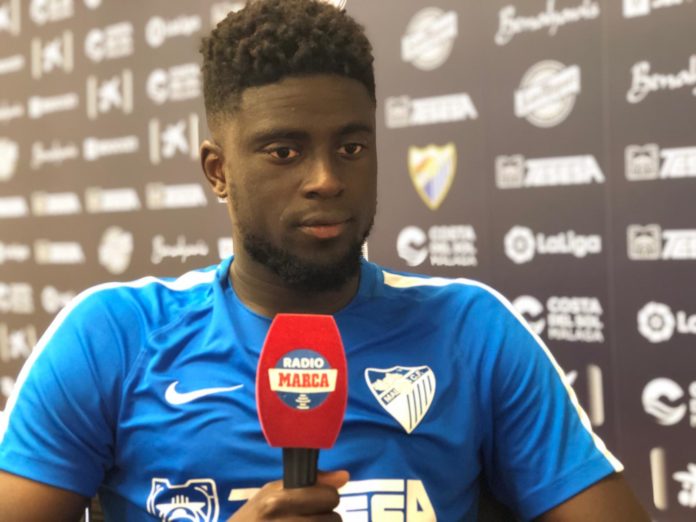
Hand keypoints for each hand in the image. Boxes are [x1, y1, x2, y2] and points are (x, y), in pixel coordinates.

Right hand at [227, 470, 348, 520]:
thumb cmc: (251, 518)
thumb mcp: (271, 492)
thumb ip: (310, 483)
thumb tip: (345, 476)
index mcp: (278, 502)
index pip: (329, 496)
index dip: (325, 498)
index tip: (316, 500)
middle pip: (334, 519)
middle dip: (325, 518)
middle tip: (308, 518)